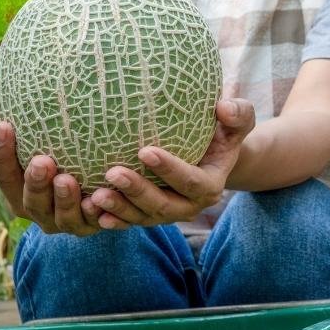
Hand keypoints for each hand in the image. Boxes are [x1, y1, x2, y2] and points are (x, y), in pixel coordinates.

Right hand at [0, 88, 103, 236]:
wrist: (98, 186)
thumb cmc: (58, 152)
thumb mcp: (36, 136)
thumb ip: (15, 116)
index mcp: (19, 188)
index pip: (4, 173)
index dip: (1, 152)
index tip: (4, 125)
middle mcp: (38, 209)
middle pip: (31, 200)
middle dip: (35, 183)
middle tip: (41, 161)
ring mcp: (64, 221)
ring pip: (61, 216)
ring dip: (64, 199)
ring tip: (67, 179)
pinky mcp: (92, 226)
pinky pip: (93, 223)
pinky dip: (94, 214)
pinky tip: (98, 200)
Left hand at [83, 98, 255, 229]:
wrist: (212, 155)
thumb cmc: (222, 131)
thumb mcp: (237, 120)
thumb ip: (238, 114)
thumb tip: (223, 107)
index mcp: (210, 185)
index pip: (191, 181)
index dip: (169, 170)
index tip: (144, 151)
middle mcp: (190, 206)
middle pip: (163, 205)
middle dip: (138, 192)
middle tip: (113, 172)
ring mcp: (168, 214)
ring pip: (143, 217)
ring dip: (120, 208)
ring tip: (96, 195)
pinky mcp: (149, 216)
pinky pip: (130, 222)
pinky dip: (112, 219)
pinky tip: (91, 210)